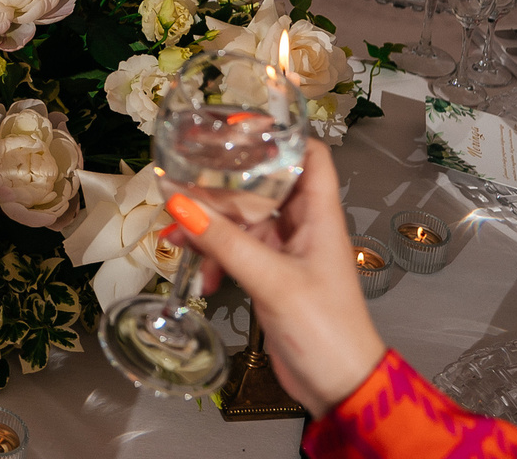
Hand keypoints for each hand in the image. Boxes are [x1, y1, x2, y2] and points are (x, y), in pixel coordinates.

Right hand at [169, 141, 384, 418]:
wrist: (340, 388)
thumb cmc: (324, 329)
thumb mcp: (272, 281)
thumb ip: (225, 242)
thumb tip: (178, 203)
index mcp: (319, 216)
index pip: (309, 156)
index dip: (280, 135)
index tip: (237, 127)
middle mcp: (303, 227)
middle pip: (262, 186)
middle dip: (221, 186)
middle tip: (181, 181)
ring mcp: (285, 253)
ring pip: (241, 221)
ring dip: (209, 227)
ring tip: (176, 235)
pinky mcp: (269, 278)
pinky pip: (235, 252)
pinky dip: (214, 258)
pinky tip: (199, 276)